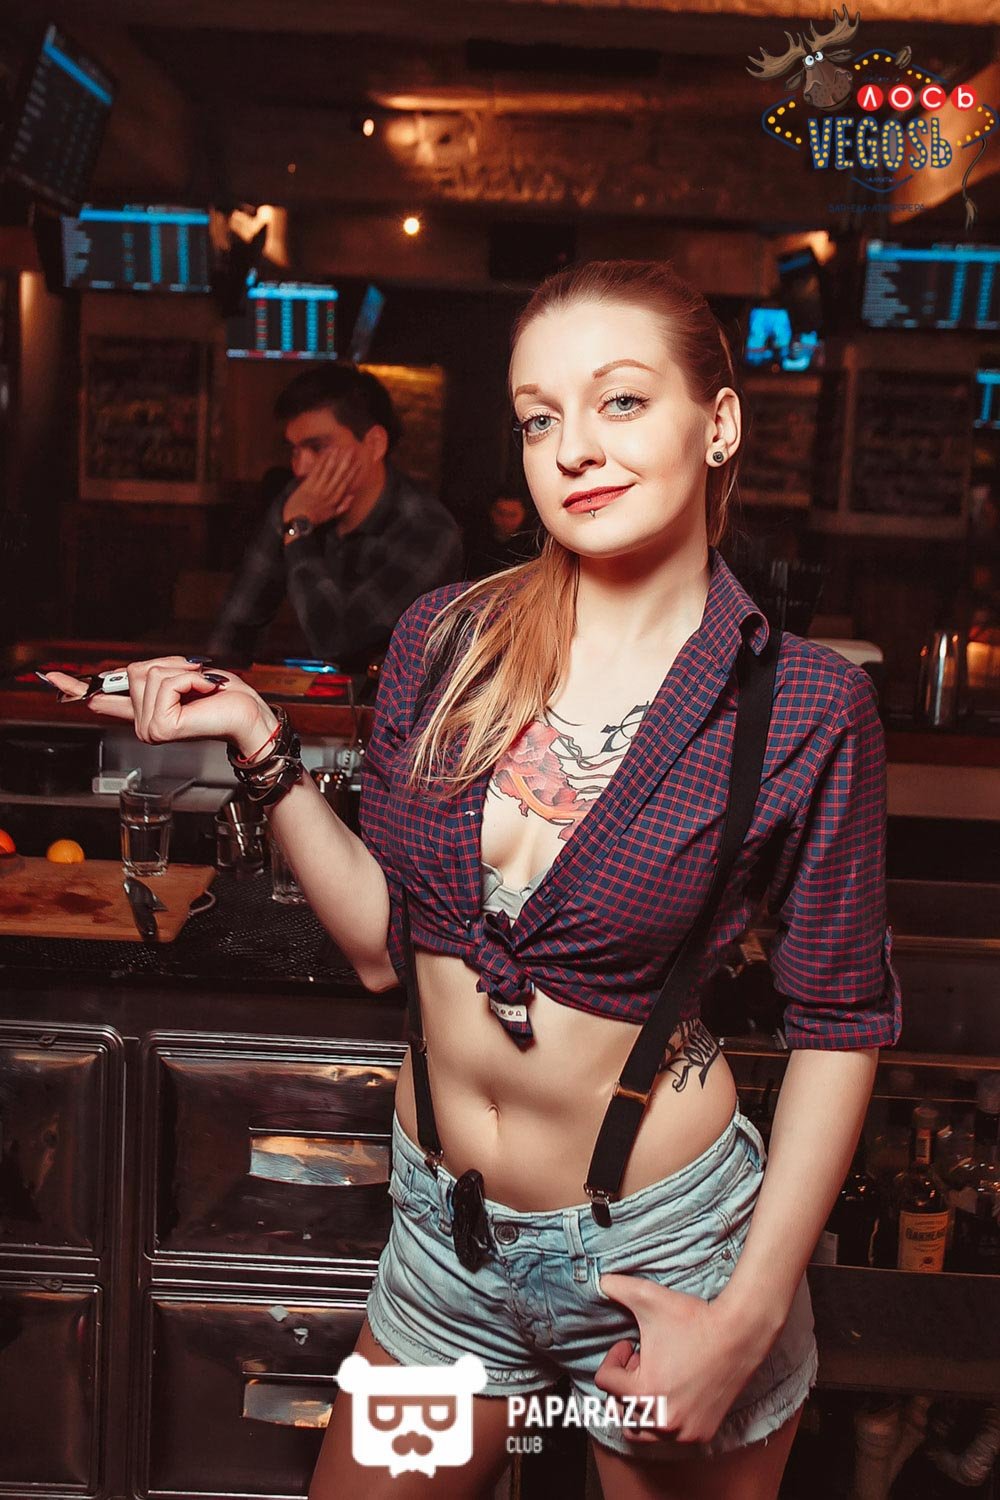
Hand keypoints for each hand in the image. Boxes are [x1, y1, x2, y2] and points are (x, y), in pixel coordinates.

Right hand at [41, 658, 277, 758]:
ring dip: (184, 673)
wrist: (249, 716)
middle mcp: (142, 723)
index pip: (102, 699)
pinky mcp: (161, 727)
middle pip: (135, 671)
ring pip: (151, 675)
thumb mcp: (183, 678)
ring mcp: (149, 728)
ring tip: (202, 690)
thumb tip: (128, 672)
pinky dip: (191, 680)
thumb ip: (150, 678)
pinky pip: (167, 682)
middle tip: (196, 683)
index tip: (48, 675)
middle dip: (170, 666)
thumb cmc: (224, 698)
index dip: (73, 685)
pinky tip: (204, 694)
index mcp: (144, 711)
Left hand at [284, 447, 363, 530]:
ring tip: (339, 448)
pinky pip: (317, 470)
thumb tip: (352, 496)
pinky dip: (322, 461)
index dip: (353, 472)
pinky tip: (326, 453)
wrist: (298, 522)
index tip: (359, 462)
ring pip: (329, 470)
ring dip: (334, 458)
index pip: (347, 483)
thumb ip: (343, 506)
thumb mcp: (332, 516)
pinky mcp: (308, 484)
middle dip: (346, 461)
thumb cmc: (315, 519)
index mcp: (335, 499)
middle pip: (339, 474)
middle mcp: (329, 492)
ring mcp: (318, 488)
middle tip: (351, 449)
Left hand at [595, 1273, 768, 1446]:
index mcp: (644, 1391)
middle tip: (641, 1363)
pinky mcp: (700, 1434)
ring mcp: (682, 1431)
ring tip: (654, 1379)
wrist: (739, 1335)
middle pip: (619, 1410)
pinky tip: (676, 1389)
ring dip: (639, 1407)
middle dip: (624, 1385)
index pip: (604, 1382)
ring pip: (642, 1431)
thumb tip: (600, 1280)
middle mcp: (662, 1419)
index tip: (631, 1345)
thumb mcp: (649, 1298)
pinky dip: (665, 1418)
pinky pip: (669, 1436)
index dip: (614, 1358)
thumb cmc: (694, 1319)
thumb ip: (618, 1287)